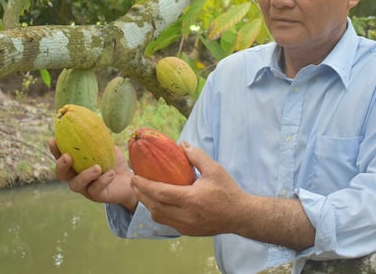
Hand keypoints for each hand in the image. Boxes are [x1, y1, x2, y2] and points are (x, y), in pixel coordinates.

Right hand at [49, 138, 136, 210]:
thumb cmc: (114, 161)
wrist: (129, 179)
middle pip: (61, 175)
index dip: (55, 150)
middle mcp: (76, 177)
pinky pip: (95, 190)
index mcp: (75, 164)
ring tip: (97, 167)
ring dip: (84, 175)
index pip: (61, 157)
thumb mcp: (107, 147)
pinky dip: (102, 181)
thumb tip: (91, 121)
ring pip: (76, 185)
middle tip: (67, 156)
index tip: (53, 140)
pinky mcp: (96, 196)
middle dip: (61, 166)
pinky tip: (110, 173)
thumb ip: (97, 137)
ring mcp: (85, 188)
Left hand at [130, 142, 247, 235]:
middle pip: (154, 206)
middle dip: (141, 194)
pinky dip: (159, 212)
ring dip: (148, 204)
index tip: (134, 177)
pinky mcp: (187, 232)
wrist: (240, 216)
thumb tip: (181, 144)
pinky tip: (158, 202)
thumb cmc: (228, 191)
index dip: (144, 185)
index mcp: (191, 199)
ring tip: (143, 192)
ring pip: (158, 217)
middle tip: (134, 183)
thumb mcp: (214, 169)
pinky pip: (167, 222)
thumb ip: (196, 156)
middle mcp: (186, 216)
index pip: (160, 193)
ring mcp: (186, 226)